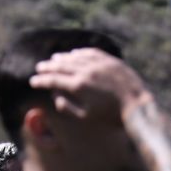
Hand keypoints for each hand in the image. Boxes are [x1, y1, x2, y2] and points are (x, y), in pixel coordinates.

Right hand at [30, 48, 152, 121]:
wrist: (137, 106)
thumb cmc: (111, 116)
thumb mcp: (87, 117)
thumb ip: (68, 107)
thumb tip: (56, 97)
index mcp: (78, 86)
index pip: (53, 80)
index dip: (41, 81)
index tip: (33, 81)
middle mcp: (86, 71)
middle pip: (61, 65)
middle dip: (48, 67)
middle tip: (39, 67)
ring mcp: (98, 64)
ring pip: (75, 57)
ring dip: (62, 58)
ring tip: (54, 59)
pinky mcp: (110, 61)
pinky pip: (91, 53)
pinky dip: (79, 53)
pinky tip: (74, 53)